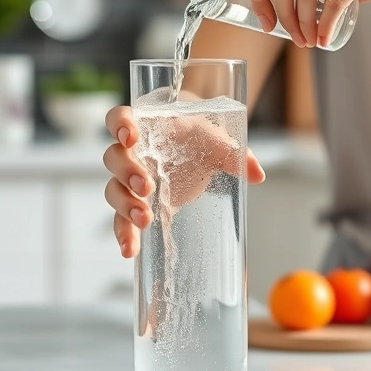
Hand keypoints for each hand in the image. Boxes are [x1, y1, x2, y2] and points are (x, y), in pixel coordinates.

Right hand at [104, 106, 264, 258]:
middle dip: (127, 173)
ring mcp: (130, 179)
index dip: (120, 125)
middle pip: (114, 158)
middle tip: (146, 187)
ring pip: (114, 190)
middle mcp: (131, 152)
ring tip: (144, 220)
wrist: (194, 146)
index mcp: (146, 126)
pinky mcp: (137, 203)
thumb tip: (257, 174)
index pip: (119, 118)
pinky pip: (122, 218)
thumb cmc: (198, 135)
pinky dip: (125, 234)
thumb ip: (234, 153)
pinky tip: (131, 251)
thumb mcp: (216, 139)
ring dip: (125, 206)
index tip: (131, 137)